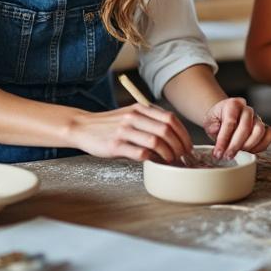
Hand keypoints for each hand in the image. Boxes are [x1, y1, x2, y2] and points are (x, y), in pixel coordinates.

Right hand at [67, 104, 193, 162]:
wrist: (82, 127)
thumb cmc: (110, 125)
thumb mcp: (130, 116)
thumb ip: (149, 122)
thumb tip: (174, 138)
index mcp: (140, 109)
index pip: (170, 119)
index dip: (183, 133)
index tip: (187, 145)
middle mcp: (133, 117)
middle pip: (166, 130)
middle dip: (179, 145)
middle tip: (182, 156)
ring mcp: (124, 131)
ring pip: (156, 142)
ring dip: (168, 154)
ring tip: (170, 160)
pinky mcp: (115, 145)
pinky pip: (140, 153)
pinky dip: (152, 159)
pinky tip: (154, 162)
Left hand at [202, 97, 270, 157]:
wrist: (224, 117)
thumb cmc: (217, 119)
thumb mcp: (209, 120)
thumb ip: (211, 125)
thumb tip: (216, 129)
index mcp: (233, 104)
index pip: (230, 122)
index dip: (223, 139)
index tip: (218, 152)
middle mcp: (247, 109)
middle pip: (245, 127)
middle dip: (236, 145)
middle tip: (227, 156)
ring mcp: (257, 118)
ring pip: (260, 131)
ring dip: (249, 145)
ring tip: (238, 153)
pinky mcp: (264, 126)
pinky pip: (269, 135)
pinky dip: (261, 146)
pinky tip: (250, 152)